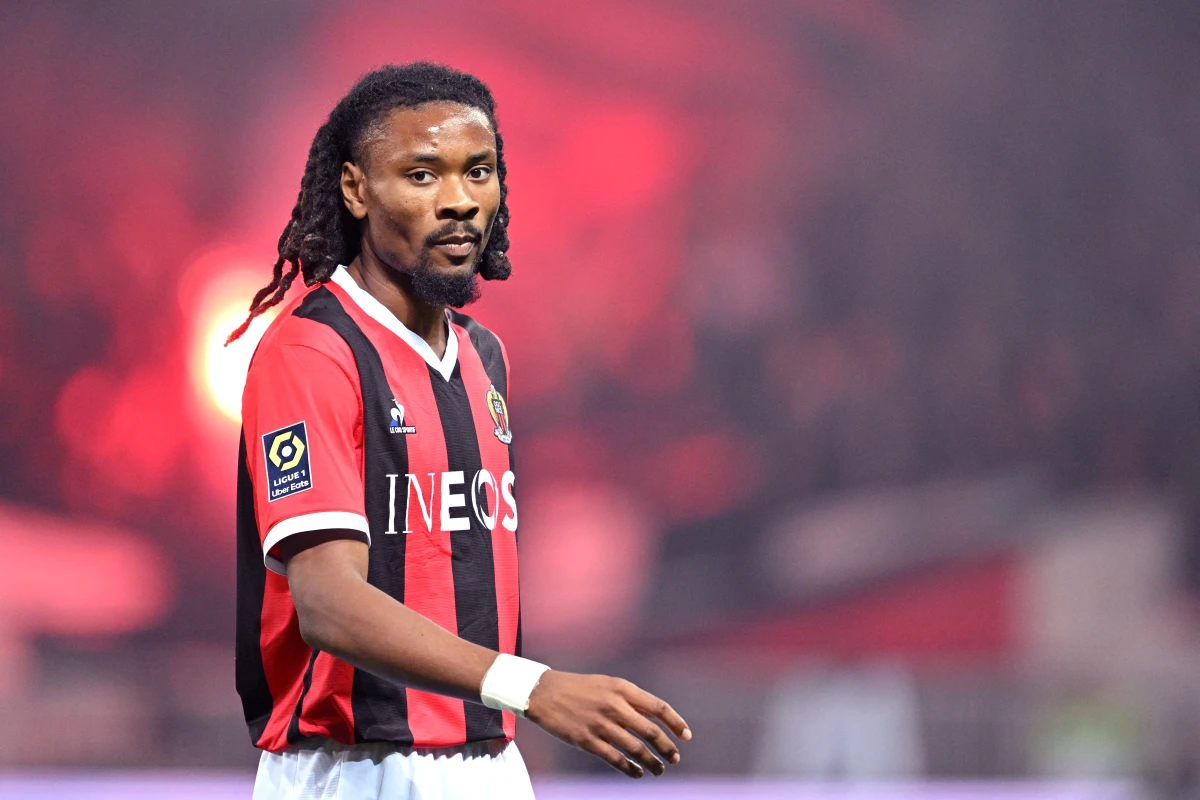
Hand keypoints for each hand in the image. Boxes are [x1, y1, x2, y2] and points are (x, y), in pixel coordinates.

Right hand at [525, 671, 691, 778]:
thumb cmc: (579, 688)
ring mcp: (600, 724)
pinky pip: (615, 759)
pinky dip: (630, 769)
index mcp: (622, 688)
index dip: (676, 723)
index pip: (658, 707)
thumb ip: (630, 700)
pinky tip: (637, 773)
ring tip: (659, 770)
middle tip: (674, 758)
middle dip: (667, 748)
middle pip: (650, 731)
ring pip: (635, 749)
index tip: (686, 736)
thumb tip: (655, 719)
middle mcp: (614, 706)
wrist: (543, 692)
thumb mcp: (608, 685)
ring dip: (651, 762)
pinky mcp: (586, 741)